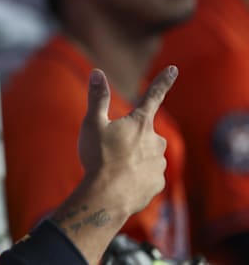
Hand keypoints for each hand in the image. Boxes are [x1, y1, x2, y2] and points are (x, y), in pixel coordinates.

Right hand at [78, 66, 177, 214]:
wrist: (107, 196)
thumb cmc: (98, 157)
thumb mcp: (92, 124)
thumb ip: (96, 98)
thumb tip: (96, 72)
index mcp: (140, 123)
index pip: (153, 96)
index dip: (163, 81)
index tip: (173, 69)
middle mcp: (155, 141)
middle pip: (144, 133)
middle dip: (131, 138)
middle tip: (109, 149)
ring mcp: (159, 163)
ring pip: (147, 155)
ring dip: (133, 158)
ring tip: (113, 168)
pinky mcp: (158, 184)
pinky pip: (147, 176)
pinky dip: (136, 177)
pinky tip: (122, 182)